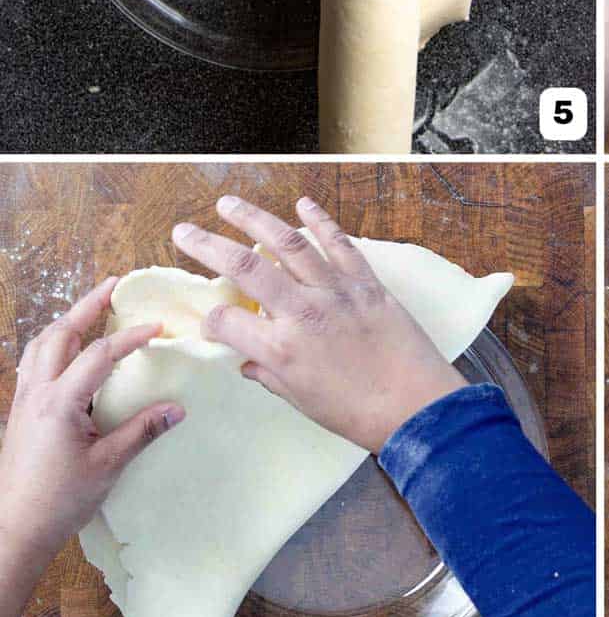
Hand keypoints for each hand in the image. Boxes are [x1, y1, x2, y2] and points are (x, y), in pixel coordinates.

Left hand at [0, 279, 183, 574]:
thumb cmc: (60, 500)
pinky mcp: (22, 414)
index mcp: (59, 402)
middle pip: (60, 335)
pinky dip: (52, 345)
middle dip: (88, 307)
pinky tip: (67, 352)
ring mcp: (25, 402)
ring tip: (91, 310)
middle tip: (114, 286)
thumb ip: (142, 431)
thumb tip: (178, 408)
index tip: (160, 327)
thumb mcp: (108, 465)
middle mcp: (37, 394)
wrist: (14, 530)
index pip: (100, 354)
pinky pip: (33, 364)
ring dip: (67, 322)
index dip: (132, 337)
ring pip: (40, 346)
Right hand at [171, 197, 464, 452]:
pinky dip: (320, 221)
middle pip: (244, 267)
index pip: (225, 320)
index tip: (210, 320)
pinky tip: (302, 204)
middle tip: (183, 230)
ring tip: (228, 203)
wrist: (416, 405)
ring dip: (255, 218)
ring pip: (288, 244)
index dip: (210, 319)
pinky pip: (339, 244)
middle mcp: (303, 312)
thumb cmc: (357, 413)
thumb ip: (268, 374)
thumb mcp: (301, 400)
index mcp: (280, 349)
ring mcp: (336, 292)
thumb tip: (245, 360)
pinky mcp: (366, 283)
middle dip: (207, 245)